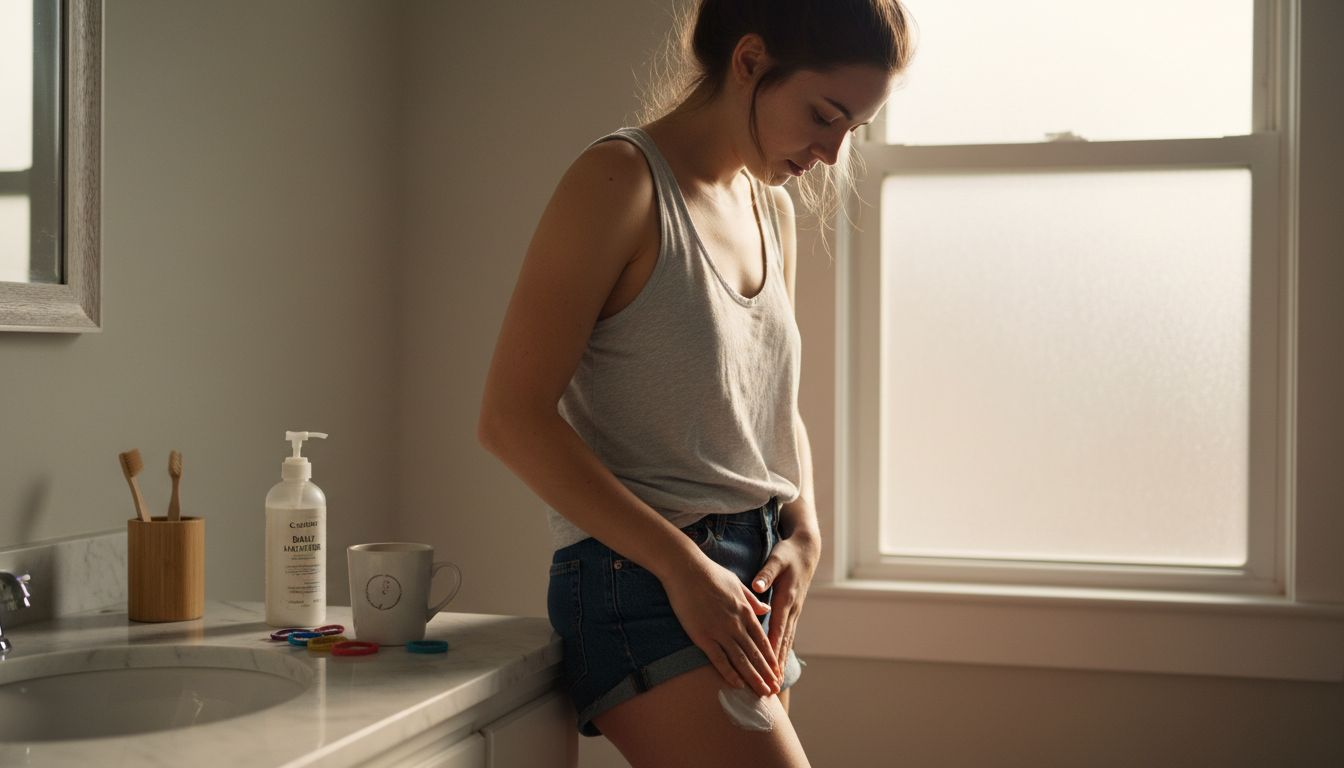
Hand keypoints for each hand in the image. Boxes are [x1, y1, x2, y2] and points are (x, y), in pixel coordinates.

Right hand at [661, 556, 781, 696]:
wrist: (686, 569)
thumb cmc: (710, 573)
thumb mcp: (737, 584)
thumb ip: (752, 600)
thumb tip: (766, 610)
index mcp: (745, 611)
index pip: (762, 640)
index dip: (770, 658)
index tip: (777, 671)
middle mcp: (736, 624)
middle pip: (755, 654)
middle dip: (766, 674)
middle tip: (774, 690)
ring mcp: (720, 631)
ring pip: (741, 660)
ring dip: (753, 678)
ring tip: (762, 693)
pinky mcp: (703, 636)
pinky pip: (719, 659)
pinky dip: (729, 674)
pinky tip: (737, 685)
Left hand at [752, 529, 820, 675]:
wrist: (806, 550)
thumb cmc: (788, 554)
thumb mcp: (777, 559)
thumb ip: (766, 574)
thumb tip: (757, 587)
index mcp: (786, 598)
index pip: (777, 629)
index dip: (772, 649)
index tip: (766, 667)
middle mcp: (792, 609)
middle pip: (783, 641)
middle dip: (776, 664)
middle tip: (771, 686)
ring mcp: (795, 611)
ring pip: (787, 640)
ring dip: (781, 661)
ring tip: (775, 682)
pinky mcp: (793, 611)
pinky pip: (788, 634)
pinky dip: (783, 650)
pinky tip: (778, 663)